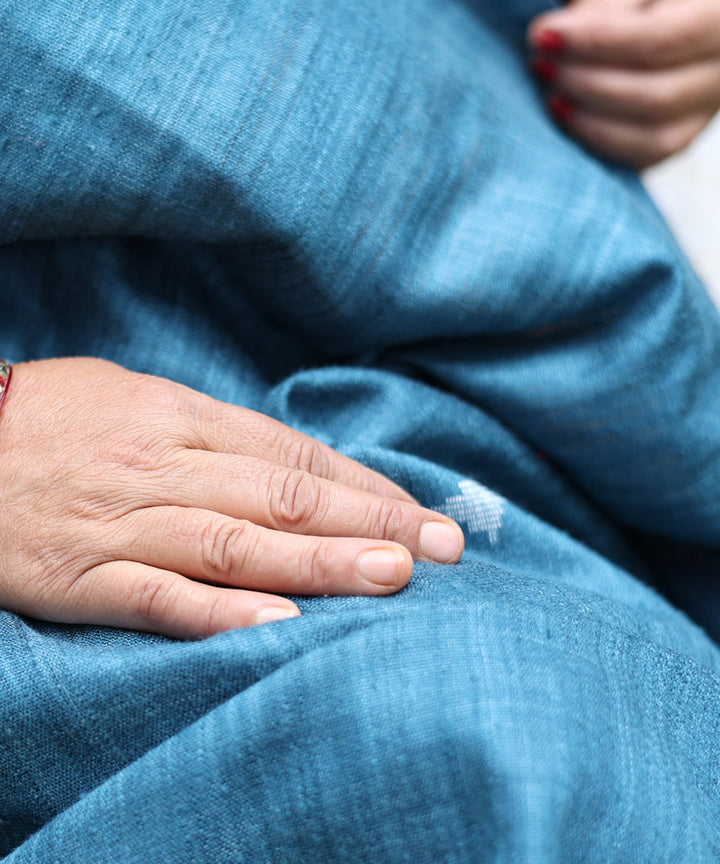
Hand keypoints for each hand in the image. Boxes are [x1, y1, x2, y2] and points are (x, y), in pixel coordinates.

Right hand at [0, 358, 462, 638]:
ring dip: (319, 561)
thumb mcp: (137, 399)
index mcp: (181, 418)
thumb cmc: (54, 418)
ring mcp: (126, 522)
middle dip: (368, 520)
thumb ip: (212, 434)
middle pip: (283, 494)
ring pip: (237, 542)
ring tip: (392, 577)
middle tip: (443, 547)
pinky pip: (159, 596)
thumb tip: (290, 463)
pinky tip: (280, 625)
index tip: (420, 512)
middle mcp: (166, 466)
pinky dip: (221, 612)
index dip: (362, 484)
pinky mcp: (83, 575)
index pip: (292, 453)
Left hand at [528, 0, 719, 166]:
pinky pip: (645, 155)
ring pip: (653, 136)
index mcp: (718, 18)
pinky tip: (566, 116)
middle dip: (586, 83)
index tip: (542, 34)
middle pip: (654, 96)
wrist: (668, 15)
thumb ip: (605, 4)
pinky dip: (599, 141)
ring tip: (549, 93)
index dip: (595, 42)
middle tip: (540, 64)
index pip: (658, 41)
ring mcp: (707, 107)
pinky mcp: (684, 133)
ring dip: (589, 120)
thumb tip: (559, 34)